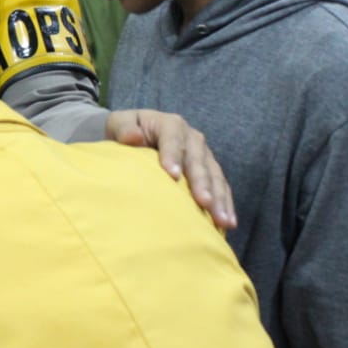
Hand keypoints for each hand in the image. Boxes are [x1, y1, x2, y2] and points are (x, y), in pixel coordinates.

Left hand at [105, 109, 235, 229]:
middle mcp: (191, 138)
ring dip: (219, 198)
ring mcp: (203, 155)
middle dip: (202, 182)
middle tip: (203, 202)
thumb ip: (124, 129)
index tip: (172, 175)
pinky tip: (228, 223)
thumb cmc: (126, 132)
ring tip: (222, 220)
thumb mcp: (119, 124)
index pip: (172, 138)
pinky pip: (221, 188)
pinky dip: (225, 205)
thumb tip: (133, 137)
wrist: (136, 135)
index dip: (173, 155)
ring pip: (214, 176)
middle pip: (198, 160)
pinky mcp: (209, 171)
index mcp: (169, 124)